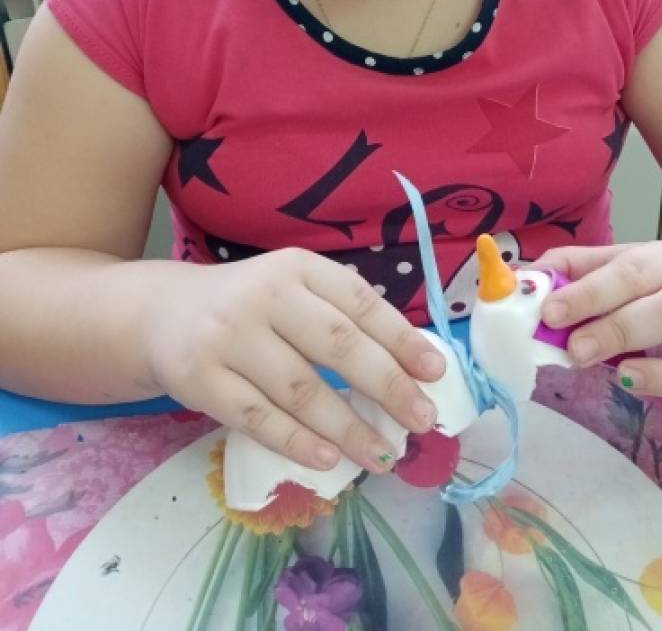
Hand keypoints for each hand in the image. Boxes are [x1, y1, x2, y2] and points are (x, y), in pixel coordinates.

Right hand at [141, 249, 445, 472]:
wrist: (161, 315)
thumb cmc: (249, 307)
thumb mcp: (293, 289)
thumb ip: (341, 314)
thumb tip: (411, 363)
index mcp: (297, 267)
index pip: (360, 302)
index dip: (401, 338)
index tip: (435, 372)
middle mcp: (264, 295)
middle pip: (338, 345)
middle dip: (387, 386)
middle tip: (421, 420)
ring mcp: (228, 337)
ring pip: (300, 389)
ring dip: (347, 428)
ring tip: (383, 454)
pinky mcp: (199, 378)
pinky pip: (257, 418)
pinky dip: (297, 442)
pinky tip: (328, 460)